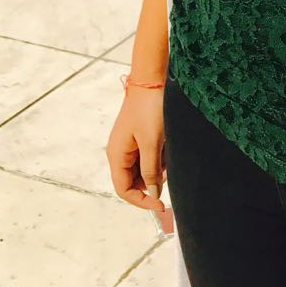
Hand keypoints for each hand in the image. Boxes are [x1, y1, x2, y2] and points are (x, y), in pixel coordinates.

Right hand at [105, 89, 173, 234]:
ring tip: (169, 155)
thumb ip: (151, 170)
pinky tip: (168, 148)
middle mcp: (120, 152)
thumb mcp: (152, 142)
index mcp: (117, 155)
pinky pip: (149, 157)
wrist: (153, 81)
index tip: (161, 205)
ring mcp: (129, 145)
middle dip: (152, 183)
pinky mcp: (140, 138)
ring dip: (158, 170)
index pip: (124, 189)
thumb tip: (152, 193)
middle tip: (169, 175)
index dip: (141, 201)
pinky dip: (160, 159)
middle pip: (134, 182)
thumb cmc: (150, 109)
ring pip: (143, 170)